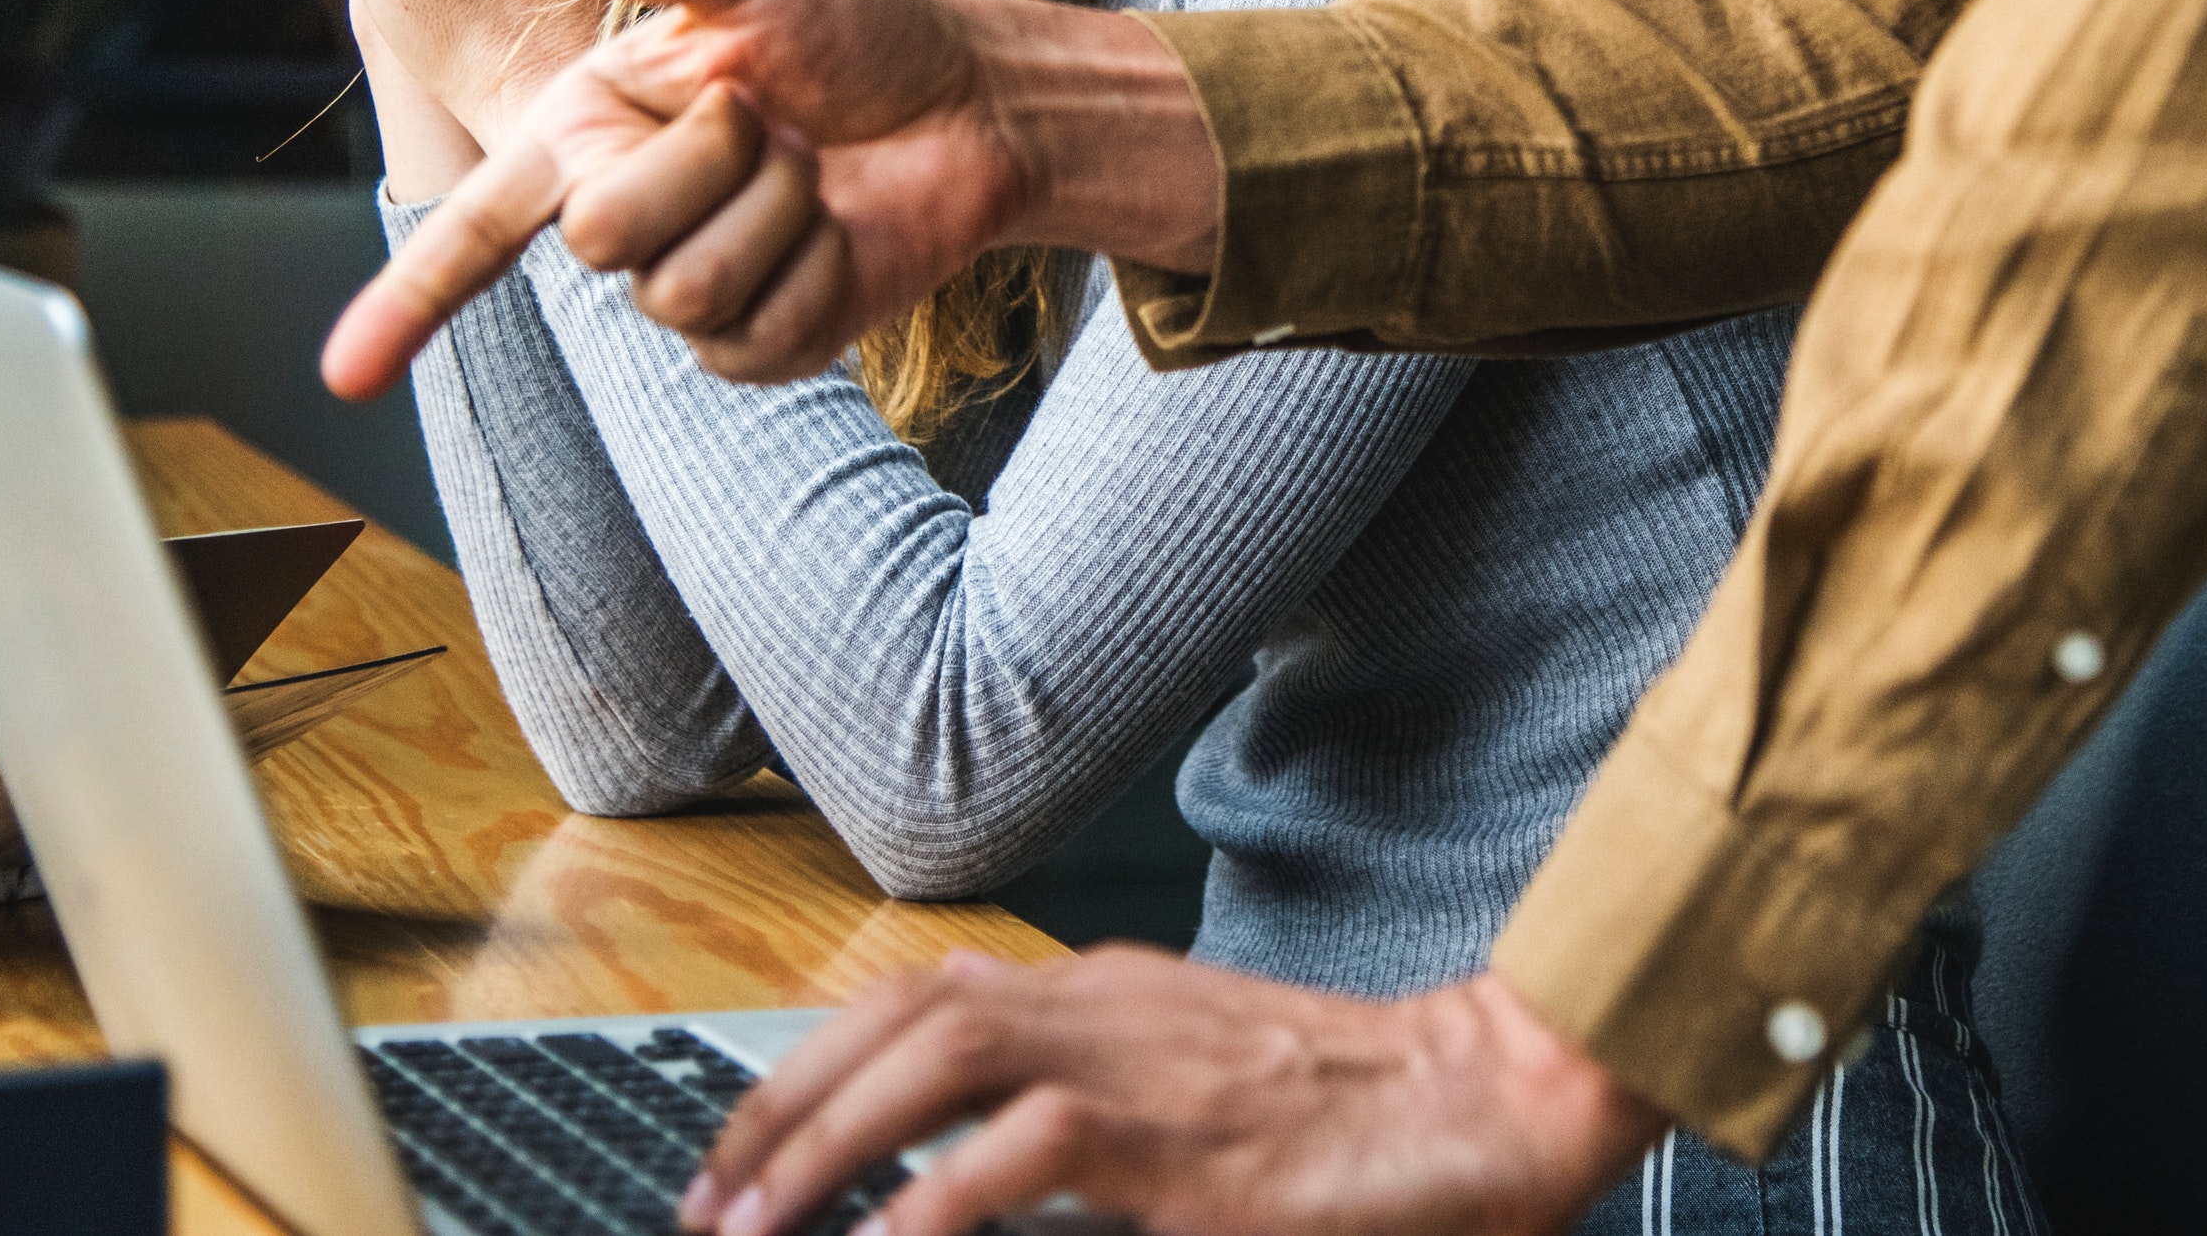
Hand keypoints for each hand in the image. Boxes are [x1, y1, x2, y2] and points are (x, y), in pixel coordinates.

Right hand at [318, 0, 1219, 397]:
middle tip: (769, 113)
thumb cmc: (854, 24)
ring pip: (680, 286)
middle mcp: (621, 213)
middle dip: (706, 157)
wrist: (969, 99)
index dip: (404, 303)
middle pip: (598, 234)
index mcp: (586, 128)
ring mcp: (688, 289)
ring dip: (771, 208)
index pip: (476, 227)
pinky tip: (838, 227)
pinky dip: (812, 264)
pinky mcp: (759, 344)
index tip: (339, 376)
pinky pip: (750, 332)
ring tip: (809, 164)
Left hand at [678, 954, 1661, 1235]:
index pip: (921, 995)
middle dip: (783, 1103)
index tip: (740, 1151)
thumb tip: (978, 1184)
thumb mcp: (1206, 1098)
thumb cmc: (1365, 1117)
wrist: (1498, 1100)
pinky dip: (938, 1200)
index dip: (812, 1064)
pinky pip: (1032, 1148)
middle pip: (902, 1013)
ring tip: (756, 1226)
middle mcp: (1111, 1004)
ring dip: (830, 1139)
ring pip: (942, 1052)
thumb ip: (1097, 1122)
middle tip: (708, 1202)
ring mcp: (1148, 1060)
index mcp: (1111, 994)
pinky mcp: (1186, 1141)